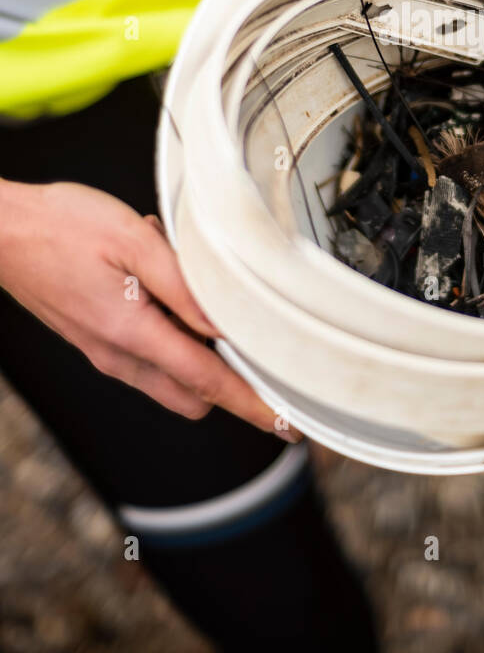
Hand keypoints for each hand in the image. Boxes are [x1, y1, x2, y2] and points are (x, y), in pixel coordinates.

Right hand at [0, 179, 299, 437]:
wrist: (0, 232)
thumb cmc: (60, 227)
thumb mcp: (132, 240)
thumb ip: (182, 285)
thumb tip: (224, 323)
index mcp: (131, 333)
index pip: (208, 383)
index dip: (252, 405)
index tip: (286, 425)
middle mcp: (118, 355)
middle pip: (193, 395)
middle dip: (229, 383)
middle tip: (254, 343)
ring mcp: (104, 352)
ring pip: (170, 380)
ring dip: (196, 354)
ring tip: (189, 290)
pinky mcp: (95, 341)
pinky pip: (147, 356)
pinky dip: (168, 334)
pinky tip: (158, 282)